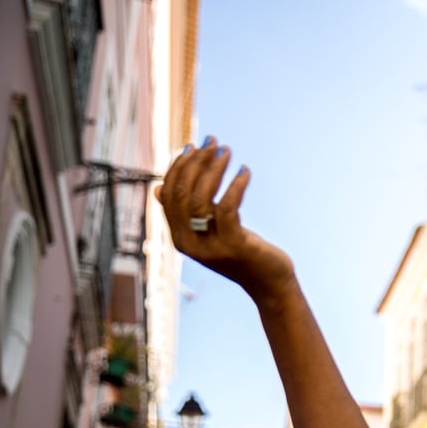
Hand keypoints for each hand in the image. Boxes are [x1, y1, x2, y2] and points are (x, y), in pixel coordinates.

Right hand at [155, 137, 295, 303]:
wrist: (268, 284)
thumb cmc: (240, 252)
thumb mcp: (209, 231)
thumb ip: (187, 213)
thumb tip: (158, 188)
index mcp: (178, 236)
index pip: (169, 193)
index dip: (179, 166)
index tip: (195, 146)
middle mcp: (188, 243)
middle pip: (183, 192)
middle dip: (196, 162)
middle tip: (214, 143)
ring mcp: (210, 246)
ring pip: (201, 198)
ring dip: (214, 169)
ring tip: (228, 152)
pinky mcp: (233, 245)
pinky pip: (227, 207)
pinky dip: (235, 185)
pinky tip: (245, 171)